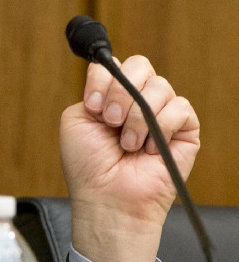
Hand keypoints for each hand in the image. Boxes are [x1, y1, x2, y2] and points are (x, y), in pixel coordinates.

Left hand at [60, 55, 199, 261]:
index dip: (102, 78)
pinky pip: (180, 108)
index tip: (93, 106)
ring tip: (127, 144)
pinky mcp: (185, 130)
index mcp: (111, 95)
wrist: (107, 197)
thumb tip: (118, 77)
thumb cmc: (89, 165)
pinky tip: (148, 149)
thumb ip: (93, 90)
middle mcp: (137, 100)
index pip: (114, 64)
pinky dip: (160, 128)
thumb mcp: (77, 119)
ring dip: (137, 117)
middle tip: (111, 120)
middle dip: (121, 92)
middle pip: (140, 65)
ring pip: (160, 86)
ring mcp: (162, 113)